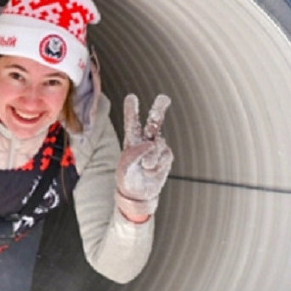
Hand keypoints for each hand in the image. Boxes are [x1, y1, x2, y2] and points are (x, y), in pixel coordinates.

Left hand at [115, 94, 173, 221]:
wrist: (139, 193)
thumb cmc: (127, 178)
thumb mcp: (124, 168)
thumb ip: (135, 154)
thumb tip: (151, 142)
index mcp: (131, 140)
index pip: (132, 123)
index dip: (132, 111)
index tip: (131, 97)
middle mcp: (145, 141)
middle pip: (154, 122)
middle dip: (159, 109)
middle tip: (164, 97)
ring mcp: (157, 147)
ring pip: (159, 144)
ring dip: (152, 159)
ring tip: (145, 168)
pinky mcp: (166, 155)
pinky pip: (165, 157)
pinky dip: (158, 166)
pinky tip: (152, 171)